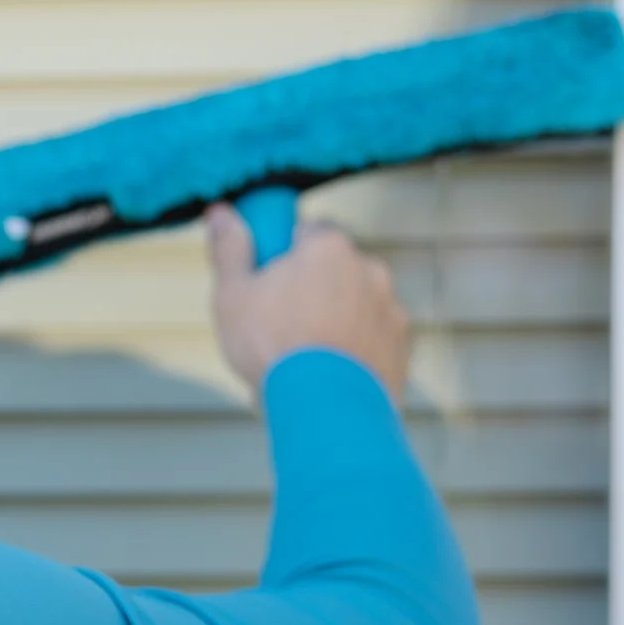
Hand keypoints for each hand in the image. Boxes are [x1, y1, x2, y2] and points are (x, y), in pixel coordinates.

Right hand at [207, 202, 409, 399]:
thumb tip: (220, 213)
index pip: (308, 231)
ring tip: (306, 360)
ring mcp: (391, 310)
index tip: (269, 283)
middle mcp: (369, 270)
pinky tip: (331, 376)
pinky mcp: (403, 348)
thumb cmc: (272, 347)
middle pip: (335, 270)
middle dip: (314, 289)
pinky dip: (357, 351)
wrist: (324, 411)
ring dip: (338, 321)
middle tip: (282, 326)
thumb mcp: (233, 295)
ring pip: (357, 305)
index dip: (285, 254)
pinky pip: (374, 340)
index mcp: (329, 247)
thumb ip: (229, 249)